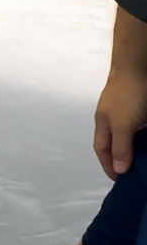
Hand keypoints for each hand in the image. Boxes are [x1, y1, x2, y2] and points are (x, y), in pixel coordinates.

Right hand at [94, 65, 146, 179]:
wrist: (139, 64)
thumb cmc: (128, 96)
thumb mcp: (123, 125)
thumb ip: (121, 147)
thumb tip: (118, 170)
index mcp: (103, 122)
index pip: (102, 149)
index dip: (107, 165)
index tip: (119, 179)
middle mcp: (113, 116)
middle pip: (115, 141)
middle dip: (121, 157)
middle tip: (133, 171)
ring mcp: (126, 107)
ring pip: (129, 132)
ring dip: (135, 145)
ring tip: (144, 157)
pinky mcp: (139, 101)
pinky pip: (140, 123)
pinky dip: (143, 133)